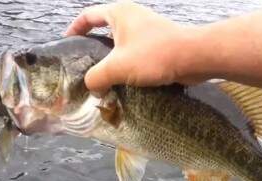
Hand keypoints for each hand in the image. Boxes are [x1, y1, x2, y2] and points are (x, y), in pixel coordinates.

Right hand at [65, 1, 193, 92]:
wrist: (193, 57)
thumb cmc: (153, 55)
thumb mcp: (116, 67)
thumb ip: (96, 77)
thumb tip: (92, 87)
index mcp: (118, 13)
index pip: (88, 15)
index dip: (74, 29)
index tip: (68, 44)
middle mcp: (132, 17)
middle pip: (104, 31)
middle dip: (94, 50)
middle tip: (85, 69)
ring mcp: (147, 30)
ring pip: (121, 46)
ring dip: (112, 62)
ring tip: (103, 81)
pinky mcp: (158, 45)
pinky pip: (135, 54)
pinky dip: (128, 67)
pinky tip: (124, 84)